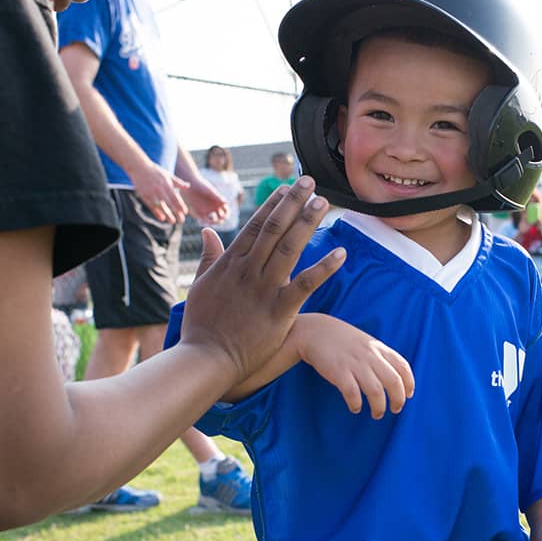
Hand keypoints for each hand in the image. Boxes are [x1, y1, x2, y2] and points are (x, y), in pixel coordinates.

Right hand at [129, 161, 189, 222]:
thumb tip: (188, 186)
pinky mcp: (144, 195)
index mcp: (167, 184)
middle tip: (182, 220)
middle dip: (176, 212)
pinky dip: (156, 212)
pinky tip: (161, 218)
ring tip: (172, 222)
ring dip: (167, 214)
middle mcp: (160, 189)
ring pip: (161, 206)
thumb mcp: (168, 175)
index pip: (175, 197)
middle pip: (170, 203)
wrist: (139, 167)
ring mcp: (152, 193)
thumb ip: (178, 182)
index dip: (180, 205)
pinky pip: (151, 206)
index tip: (185, 212)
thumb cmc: (155, 171)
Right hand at [180, 177, 344, 385]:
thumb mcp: (199, 285)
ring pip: (289, 247)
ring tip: (322, 202)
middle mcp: (248, 270)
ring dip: (307, 222)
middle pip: (274, 228)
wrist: (206, 358)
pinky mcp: (280, 310)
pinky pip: (306, 284)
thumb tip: (208, 231)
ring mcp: (264, 289)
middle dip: (293, 202)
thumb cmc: (202, 326)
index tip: (287, 187)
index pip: (255, 225)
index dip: (273, 204)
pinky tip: (342, 253)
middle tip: (310, 182)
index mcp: (230, 263)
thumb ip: (209, 257)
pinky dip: (325, 267)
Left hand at [183, 175, 229, 224]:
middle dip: (220, 220)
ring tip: (211, 221)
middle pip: (220, 218)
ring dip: (213, 222)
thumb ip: (217, 197)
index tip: (224, 214)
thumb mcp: (209, 191)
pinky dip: (204, 221)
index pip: (225, 211)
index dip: (226, 214)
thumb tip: (225, 203)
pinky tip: (203, 220)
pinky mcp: (197, 213)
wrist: (189, 184)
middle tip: (219, 220)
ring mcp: (205, 211)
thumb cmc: (200, 185)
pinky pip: (202, 220)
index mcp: (218, 202)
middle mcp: (213, 208)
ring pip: (212, 220)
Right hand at [295, 314, 414, 418]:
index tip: (408, 395)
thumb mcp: (366, 343)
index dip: (409, 383)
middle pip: (393, 382)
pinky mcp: (339, 372)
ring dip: (379, 407)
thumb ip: (380, 357)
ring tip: (377, 413)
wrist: (315, 331)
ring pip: (376, 391)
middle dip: (398, 400)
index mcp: (379, 348)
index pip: (402, 366)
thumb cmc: (343, 340)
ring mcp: (355, 364)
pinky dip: (356, 404)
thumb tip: (394, 378)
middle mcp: (370, 356)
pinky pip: (353, 393)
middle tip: (395, 409)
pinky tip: (355, 408)